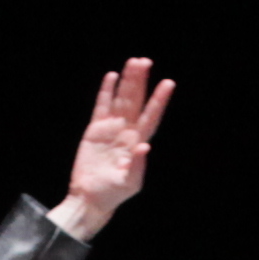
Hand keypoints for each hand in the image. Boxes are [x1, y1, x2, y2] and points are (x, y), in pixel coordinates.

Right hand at [53, 57, 173, 231]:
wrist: (90, 198)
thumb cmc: (112, 194)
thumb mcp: (129, 183)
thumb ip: (137, 166)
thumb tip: (145, 147)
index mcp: (138, 143)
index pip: (151, 116)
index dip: (159, 100)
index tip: (168, 83)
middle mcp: (128, 132)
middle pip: (136, 101)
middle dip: (141, 82)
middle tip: (144, 61)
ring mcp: (112, 129)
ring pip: (121, 99)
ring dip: (127, 81)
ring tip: (133, 62)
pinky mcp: (95, 130)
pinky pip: (102, 106)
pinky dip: (106, 91)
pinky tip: (112, 76)